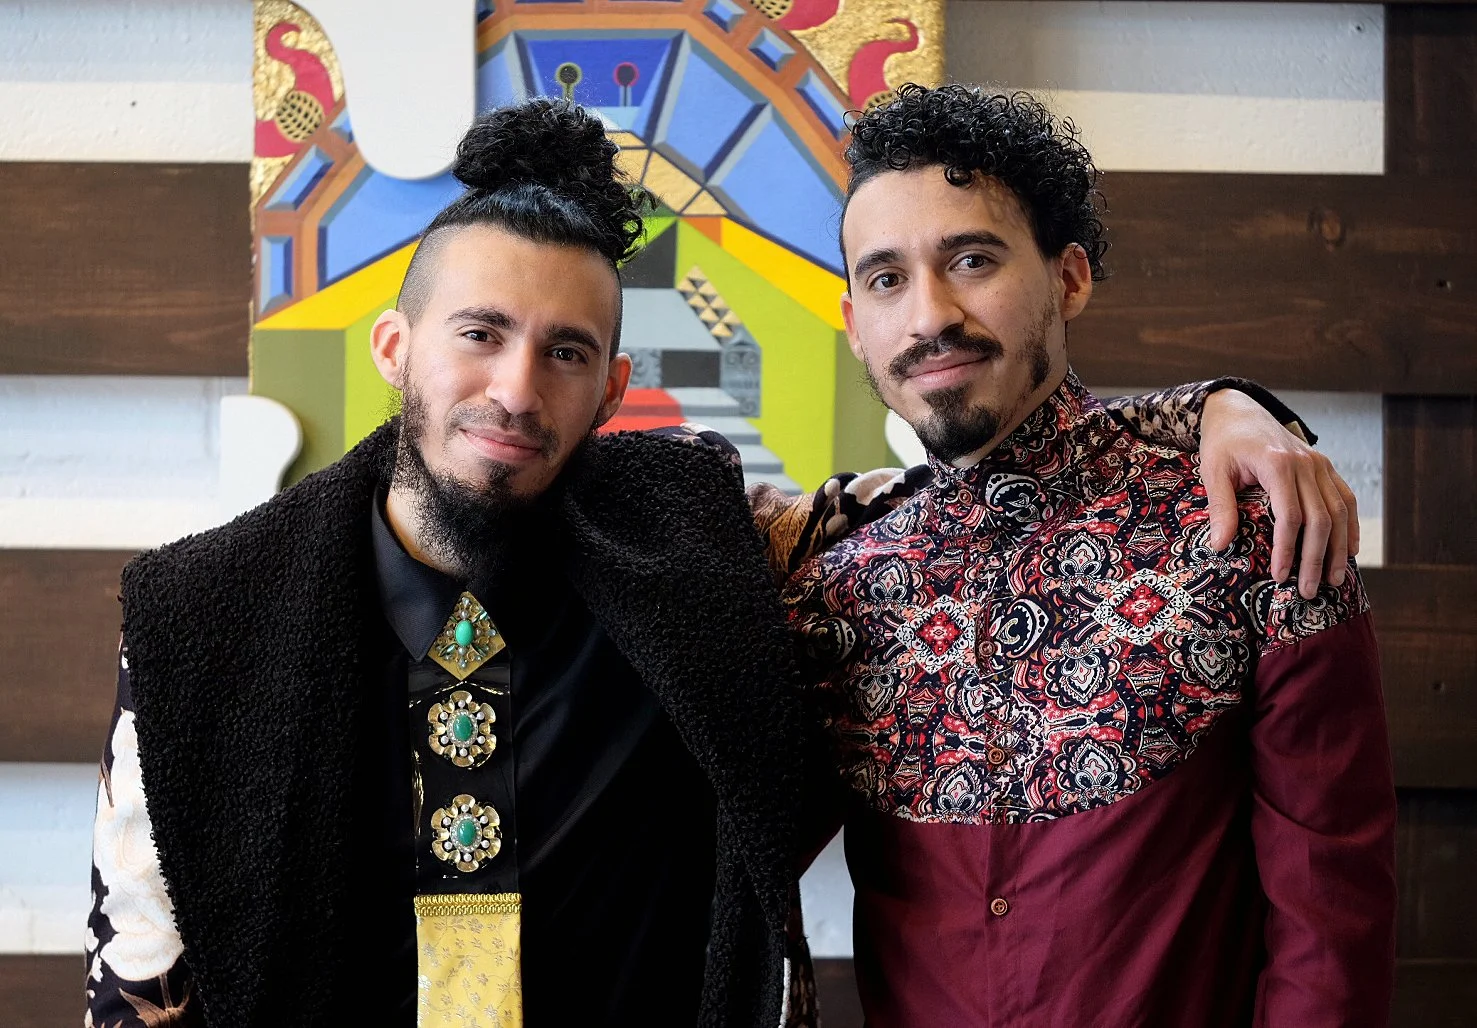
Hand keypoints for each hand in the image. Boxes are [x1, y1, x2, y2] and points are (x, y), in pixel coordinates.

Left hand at [1199, 389, 1358, 599]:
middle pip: (1320, 518)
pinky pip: (1345, 498)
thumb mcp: (1213, 471)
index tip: (1280, 576)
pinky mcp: (1325, 466)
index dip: (1287, 549)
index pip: (1289, 515)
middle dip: (1316, 558)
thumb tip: (1219, 546)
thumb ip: (1220, 506)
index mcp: (1277, 463)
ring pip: (1339, 511)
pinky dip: (1350, 526)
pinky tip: (1349, 551)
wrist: (1239, 411)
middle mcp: (1306, 463)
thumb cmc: (1223, 443)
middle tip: (1308, 590)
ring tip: (1332, 580)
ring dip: (1339, 548)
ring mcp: (1320, 463)